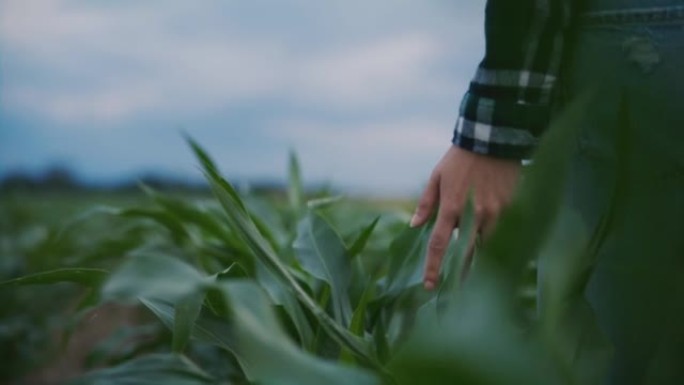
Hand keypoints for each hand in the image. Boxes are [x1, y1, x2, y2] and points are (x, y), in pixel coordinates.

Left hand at [411, 145, 520, 289]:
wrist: (492, 139)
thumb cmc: (460, 159)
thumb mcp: (436, 177)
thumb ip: (426, 203)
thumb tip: (414, 225)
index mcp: (451, 207)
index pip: (440, 244)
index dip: (434, 266)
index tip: (429, 284)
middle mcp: (474, 214)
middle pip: (467, 253)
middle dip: (462, 274)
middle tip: (457, 292)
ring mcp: (497, 212)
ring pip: (491, 247)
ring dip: (484, 263)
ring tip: (479, 279)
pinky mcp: (514, 208)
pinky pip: (507, 233)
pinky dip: (502, 245)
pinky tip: (500, 255)